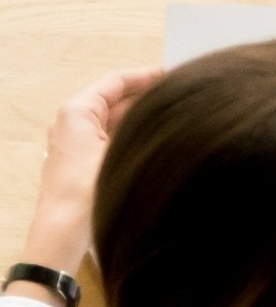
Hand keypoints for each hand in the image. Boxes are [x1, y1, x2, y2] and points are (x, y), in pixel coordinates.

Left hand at [15, 68, 162, 279]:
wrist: (64, 233)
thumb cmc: (87, 188)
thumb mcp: (123, 150)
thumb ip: (147, 126)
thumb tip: (180, 110)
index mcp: (77, 111)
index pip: (116, 82)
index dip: (146, 76)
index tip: (174, 73)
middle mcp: (72, 122)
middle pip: (116, 100)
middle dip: (147, 98)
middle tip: (180, 97)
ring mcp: (75, 143)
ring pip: (116, 121)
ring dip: (142, 118)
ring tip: (175, 117)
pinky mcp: (82, 162)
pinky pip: (112, 139)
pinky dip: (133, 135)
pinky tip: (158, 141)